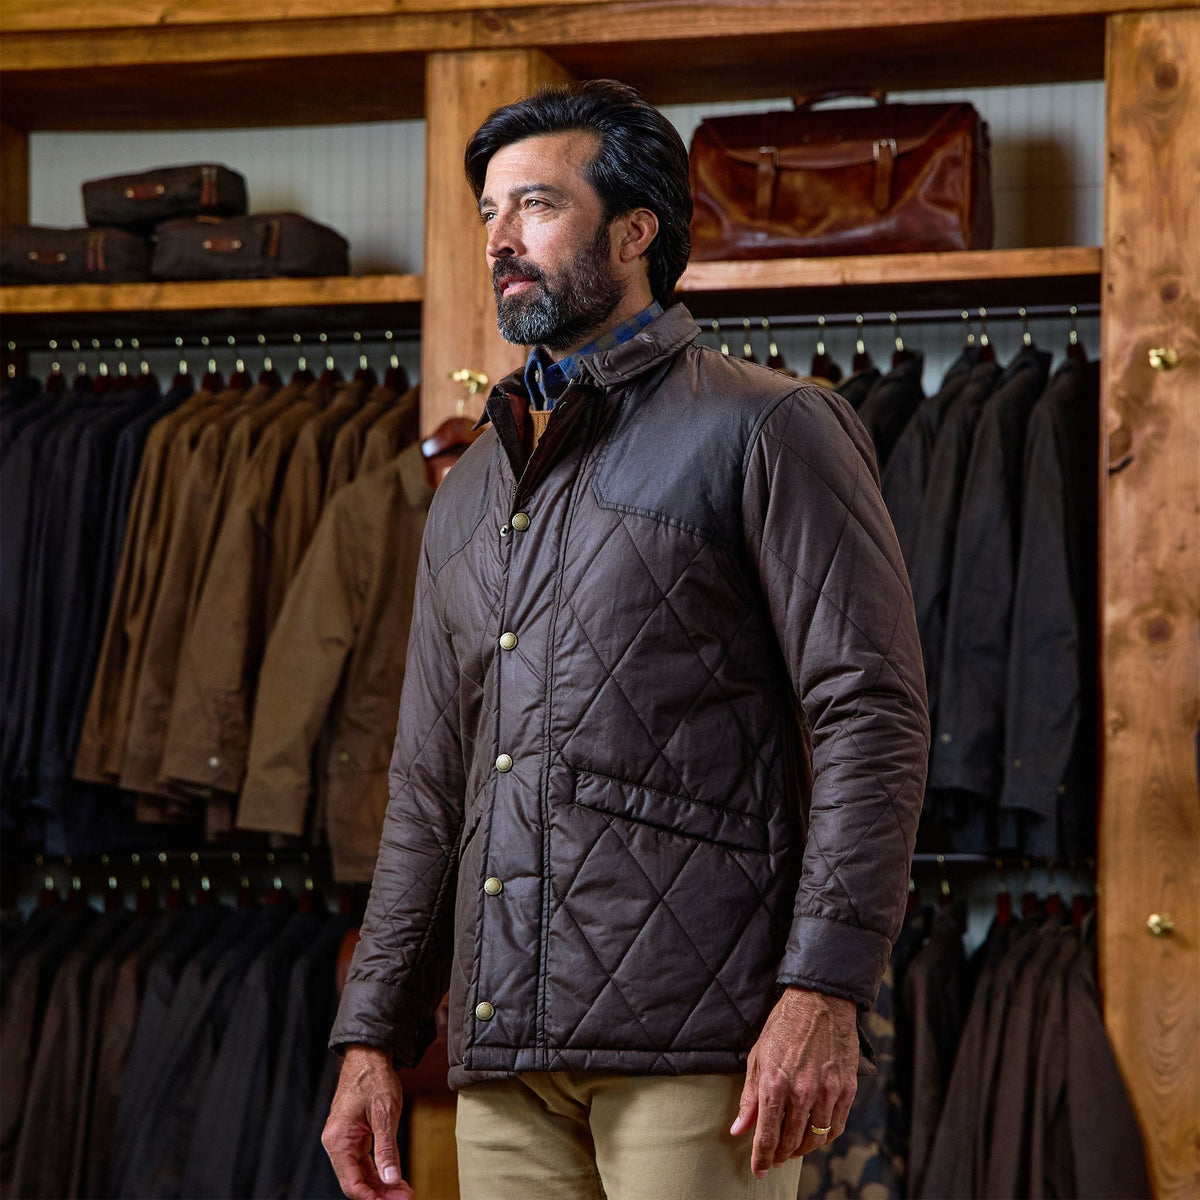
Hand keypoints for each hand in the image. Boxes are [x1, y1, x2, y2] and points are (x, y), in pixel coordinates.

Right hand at [322, 1045, 413, 1199]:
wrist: (369, 1054)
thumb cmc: (374, 1078)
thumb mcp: (385, 1114)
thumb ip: (387, 1150)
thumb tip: (391, 1180)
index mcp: (338, 1140)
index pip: (352, 1183)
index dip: (374, 1197)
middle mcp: (336, 1143)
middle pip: (356, 1181)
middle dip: (381, 1193)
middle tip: (406, 1197)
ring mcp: (344, 1139)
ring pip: (360, 1173)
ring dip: (381, 1184)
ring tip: (404, 1191)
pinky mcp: (353, 1135)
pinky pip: (363, 1161)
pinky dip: (378, 1170)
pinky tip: (395, 1177)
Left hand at [730, 986, 857, 1176]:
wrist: (819, 1001)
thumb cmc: (784, 1026)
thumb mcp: (758, 1057)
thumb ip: (749, 1098)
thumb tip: (738, 1130)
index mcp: (775, 1084)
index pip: (767, 1136)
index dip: (761, 1159)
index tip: (759, 1170)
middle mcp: (802, 1092)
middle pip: (791, 1142)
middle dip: (780, 1155)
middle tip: (775, 1157)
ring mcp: (827, 1092)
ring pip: (815, 1139)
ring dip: (802, 1149)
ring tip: (793, 1148)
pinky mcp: (846, 1089)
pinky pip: (836, 1127)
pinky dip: (824, 1137)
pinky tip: (815, 1135)